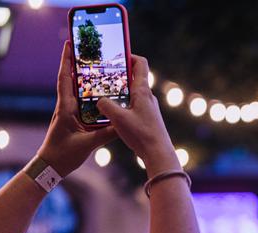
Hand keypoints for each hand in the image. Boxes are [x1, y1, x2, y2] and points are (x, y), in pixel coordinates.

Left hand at [36, 41, 116, 176]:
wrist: (50, 167)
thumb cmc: (63, 155)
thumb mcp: (87, 144)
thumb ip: (105, 133)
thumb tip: (122, 123)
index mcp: (66, 108)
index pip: (66, 79)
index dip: (67, 61)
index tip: (70, 44)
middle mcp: (66, 106)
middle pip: (71, 79)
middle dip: (77, 63)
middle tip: (87, 50)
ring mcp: (68, 113)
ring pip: (76, 90)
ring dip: (83, 77)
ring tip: (95, 66)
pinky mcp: (73, 120)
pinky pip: (81, 102)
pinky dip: (89, 93)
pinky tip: (99, 92)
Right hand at [96, 55, 178, 175]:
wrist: (158, 153)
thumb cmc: (141, 134)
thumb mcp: (118, 119)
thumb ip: (106, 106)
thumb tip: (99, 100)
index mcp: (142, 91)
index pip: (140, 64)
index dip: (129, 55)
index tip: (116, 55)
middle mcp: (148, 97)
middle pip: (134, 78)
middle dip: (118, 74)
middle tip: (102, 75)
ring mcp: (148, 107)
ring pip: (132, 93)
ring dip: (119, 91)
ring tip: (103, 94)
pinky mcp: (147, 118)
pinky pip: (133, 105)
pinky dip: (122, 103)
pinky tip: (112, 112)